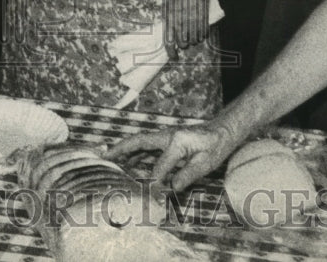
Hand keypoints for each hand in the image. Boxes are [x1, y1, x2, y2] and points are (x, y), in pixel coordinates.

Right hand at [108, 120, 239, 191]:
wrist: (223, 131)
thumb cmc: (216, 146)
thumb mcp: (206, 162)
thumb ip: (187, 174)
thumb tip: (170, 188)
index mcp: (176, 141)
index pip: (159, 164)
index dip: (153, 181)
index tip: (147, 195)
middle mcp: (167, 136)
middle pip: (138, 142)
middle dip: (120, 149)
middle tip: (103, 157)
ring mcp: (166, 137)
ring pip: (140, 144)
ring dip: (125, 151)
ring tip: (110, 160)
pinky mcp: (168, 141)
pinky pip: (147, 146)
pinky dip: (136, 153)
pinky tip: (131, 162)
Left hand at [165, 0, 210, 51]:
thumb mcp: (169, 1)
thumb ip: (170, 17)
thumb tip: (170, 32)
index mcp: (170, 16)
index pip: (169, 42)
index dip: (171, 52)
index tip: (174, 57)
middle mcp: (182, 20)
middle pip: (183, 44)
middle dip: (184, 44)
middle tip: (184, 40)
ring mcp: (194, 18)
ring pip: (195, 40)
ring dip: (194, 39)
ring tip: (193, 32)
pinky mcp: (205, 15)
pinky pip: (204, 33)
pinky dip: (203, 34)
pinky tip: (201, 29)